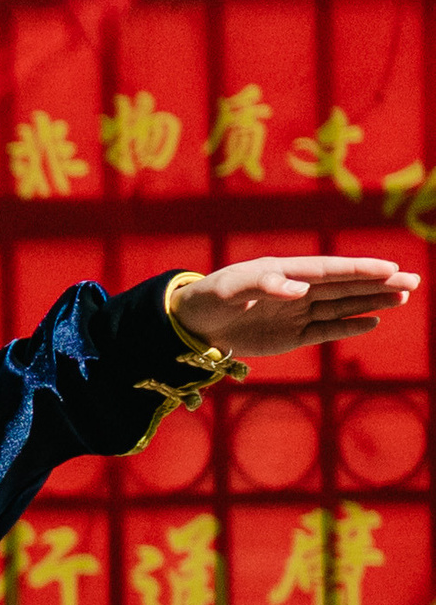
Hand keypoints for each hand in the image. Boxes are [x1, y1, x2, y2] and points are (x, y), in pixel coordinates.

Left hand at [169, 255, 417, 362]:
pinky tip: (373, 321)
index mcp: (286, 271)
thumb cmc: (208, 298)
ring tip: (403, 296)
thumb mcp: (229, 289)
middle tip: (413, 281)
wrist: (190, 324)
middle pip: (345, 286)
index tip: (389, 269)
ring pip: (342, 306)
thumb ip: (262, 284)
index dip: (360, 270)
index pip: (330, 270)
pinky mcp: (291, 336)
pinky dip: (348, 326)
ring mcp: (297, 312)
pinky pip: (325, 330)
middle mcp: (297, 289)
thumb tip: (299, 288)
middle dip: (379, 283)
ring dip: (372, 302)